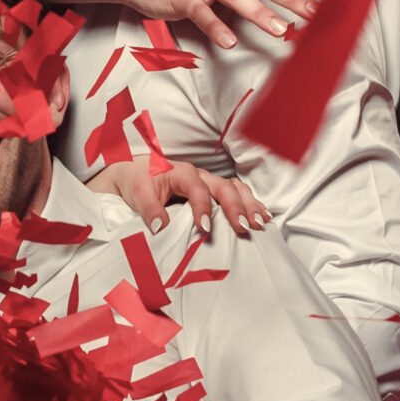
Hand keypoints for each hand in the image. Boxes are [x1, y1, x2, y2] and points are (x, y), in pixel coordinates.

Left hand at [88, 157, 269, 236]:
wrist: (137, 172)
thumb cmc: (140, 181)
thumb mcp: (139, 194)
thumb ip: (150, 210)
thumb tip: (161, 227)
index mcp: (182, 173)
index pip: (197, 189)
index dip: (203, 208)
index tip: (205, 228)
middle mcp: (200, 175)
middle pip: (223, 187)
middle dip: (236, 207)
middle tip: (244, 228)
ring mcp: (209, 182)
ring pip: (235, 188)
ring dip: (249, 205)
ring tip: (260, 223)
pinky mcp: (213, 190)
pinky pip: (237, 193)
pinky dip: (250, 204)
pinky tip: (262, 217)